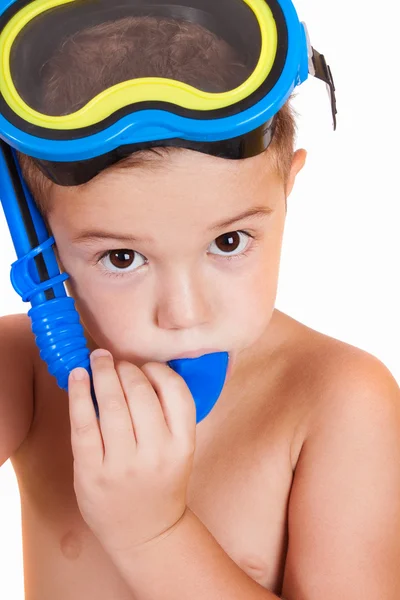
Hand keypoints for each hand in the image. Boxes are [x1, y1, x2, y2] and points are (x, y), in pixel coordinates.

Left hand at [68, 349, 196, 555]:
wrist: (146, 533)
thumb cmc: (161, 482)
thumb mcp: (180, 450)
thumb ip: (169, 414)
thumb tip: (140, 366)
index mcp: (183, 444)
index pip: (176, 391)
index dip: (157, 370)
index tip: (145, 365)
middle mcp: (156, 453)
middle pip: (140, 392)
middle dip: (126, 368)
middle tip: (116, 361)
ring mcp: (123, 464)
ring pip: (111, 404)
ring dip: (102, 373)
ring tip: (97, 360)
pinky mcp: (92, 473)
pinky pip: (83, 425)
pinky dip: (78, 395)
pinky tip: (78, 376)